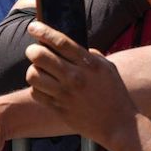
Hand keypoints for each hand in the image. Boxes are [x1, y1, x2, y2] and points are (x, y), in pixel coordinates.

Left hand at [23, 22, 138, 145]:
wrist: (119, 125)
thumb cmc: (114, 94)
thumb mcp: (108, 68)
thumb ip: (89, 55)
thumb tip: (69, 47)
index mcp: (88, 64)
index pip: (60, 42)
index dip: (43, 31)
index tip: (32, 26)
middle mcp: (75, 77)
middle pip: (39, 56)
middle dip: (32, 50)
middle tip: (34, 51)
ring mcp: (65, 94)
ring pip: (33, 75)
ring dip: (33, 70)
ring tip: (39, 71)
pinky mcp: (59, 109)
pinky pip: (36, 93)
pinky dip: (36, 88)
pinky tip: (44, 87)